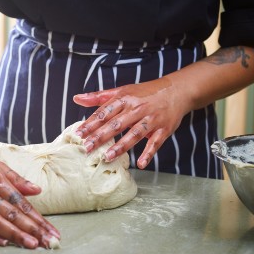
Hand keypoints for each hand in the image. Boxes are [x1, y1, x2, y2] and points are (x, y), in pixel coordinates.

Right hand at [0, 147, 59, 248]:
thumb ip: (15, 179)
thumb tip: (37, 190)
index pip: (20, 201)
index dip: (36, 217)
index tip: (50, 230)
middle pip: (9, 212)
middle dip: (31, 228)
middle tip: (48, 241)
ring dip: (13, 233)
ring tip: (30, 244)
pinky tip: (3, 242)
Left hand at [73, 77, 189, 168]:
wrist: (176, 90)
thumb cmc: (145, 93)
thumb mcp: (122, 91)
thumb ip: (99, 97)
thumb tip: (77, 99)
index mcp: (124, 99)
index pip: (104, 112)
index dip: (91, 123)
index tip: (78, 134)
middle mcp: (136, 108)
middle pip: (116, 124)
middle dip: (101, 136)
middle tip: (87, 148)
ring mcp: (151, 119)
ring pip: (134, 133)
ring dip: (121, 146)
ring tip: (107, 157)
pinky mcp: (163, 129)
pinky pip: (155, 143)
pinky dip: (148, 153)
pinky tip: (140, 163)